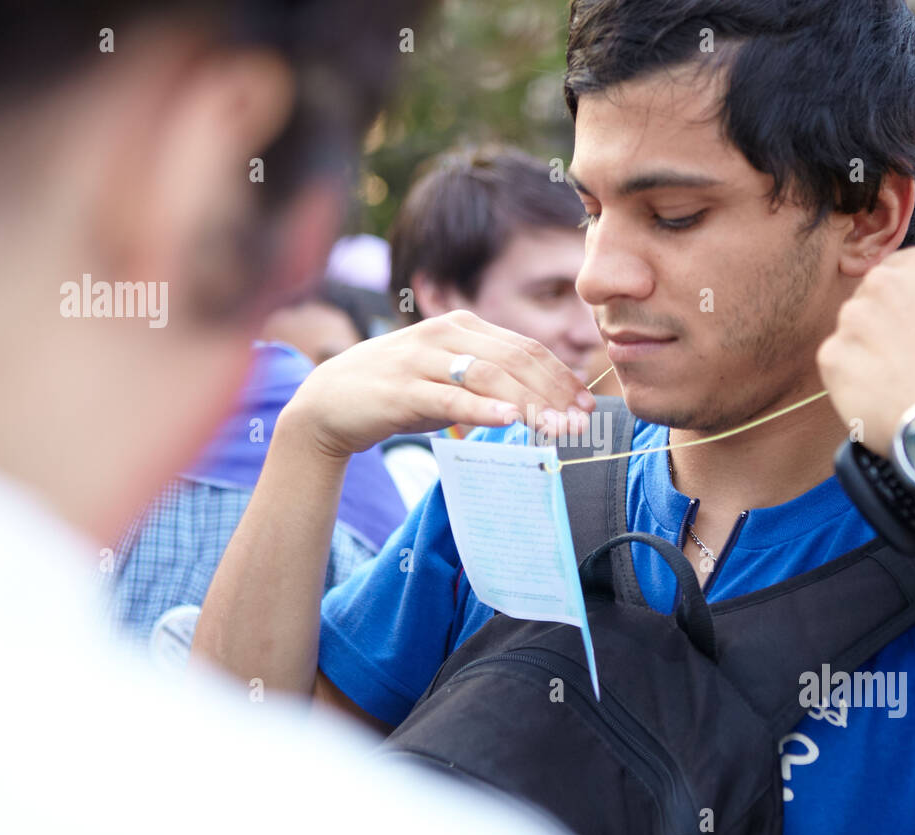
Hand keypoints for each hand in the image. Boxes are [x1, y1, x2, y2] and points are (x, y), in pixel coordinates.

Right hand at [283, 310, 596, 456]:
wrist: (329, 402)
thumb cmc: (398, 392)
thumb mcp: (449, 380)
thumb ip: (490, 384)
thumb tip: (543, 405)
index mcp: (462, 326)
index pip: (524, 348)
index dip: (560, 376)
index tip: (585, 406)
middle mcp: (444, 334)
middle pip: (514, 360)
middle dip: (553, 392)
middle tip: (579, 424)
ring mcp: (421, 359)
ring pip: (488, 377)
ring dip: (528, 404)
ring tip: (555, 428)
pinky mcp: (402, 389)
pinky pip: (450, 398)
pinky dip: (482, 409)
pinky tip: (509, 421)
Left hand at [817, 248, 914, 453]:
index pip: (902, 271)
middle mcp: (878, 287)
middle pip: (873, 301)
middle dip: (889, 324)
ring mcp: (850, 325)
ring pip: (854, 334)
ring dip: (871, 351)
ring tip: (902, 379)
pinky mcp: (833, 361)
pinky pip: (838, 366)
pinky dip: (855, 380)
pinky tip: (883, 393)